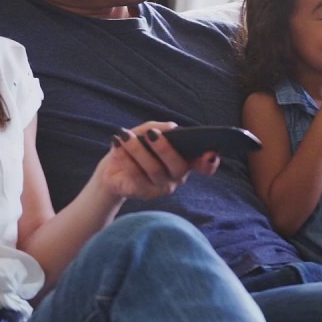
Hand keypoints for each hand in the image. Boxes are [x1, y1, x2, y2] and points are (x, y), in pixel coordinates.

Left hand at [93, 121, 219, 201]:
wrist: (111, 171)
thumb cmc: (135, 148)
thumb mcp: (146, 132)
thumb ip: (160, 128)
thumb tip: (172, 128)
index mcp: (184, 160)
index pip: (204, 166)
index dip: (209, 162)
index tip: (210, 154)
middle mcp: (177, 176)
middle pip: (178, 166)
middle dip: (165, 148)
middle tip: (151, 134)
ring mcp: (161, 187)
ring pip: (155, 170)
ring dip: (138, 150)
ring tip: (125, 136)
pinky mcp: (144, 193)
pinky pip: (136, 176)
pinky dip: (125, 158)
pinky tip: (117, 144)